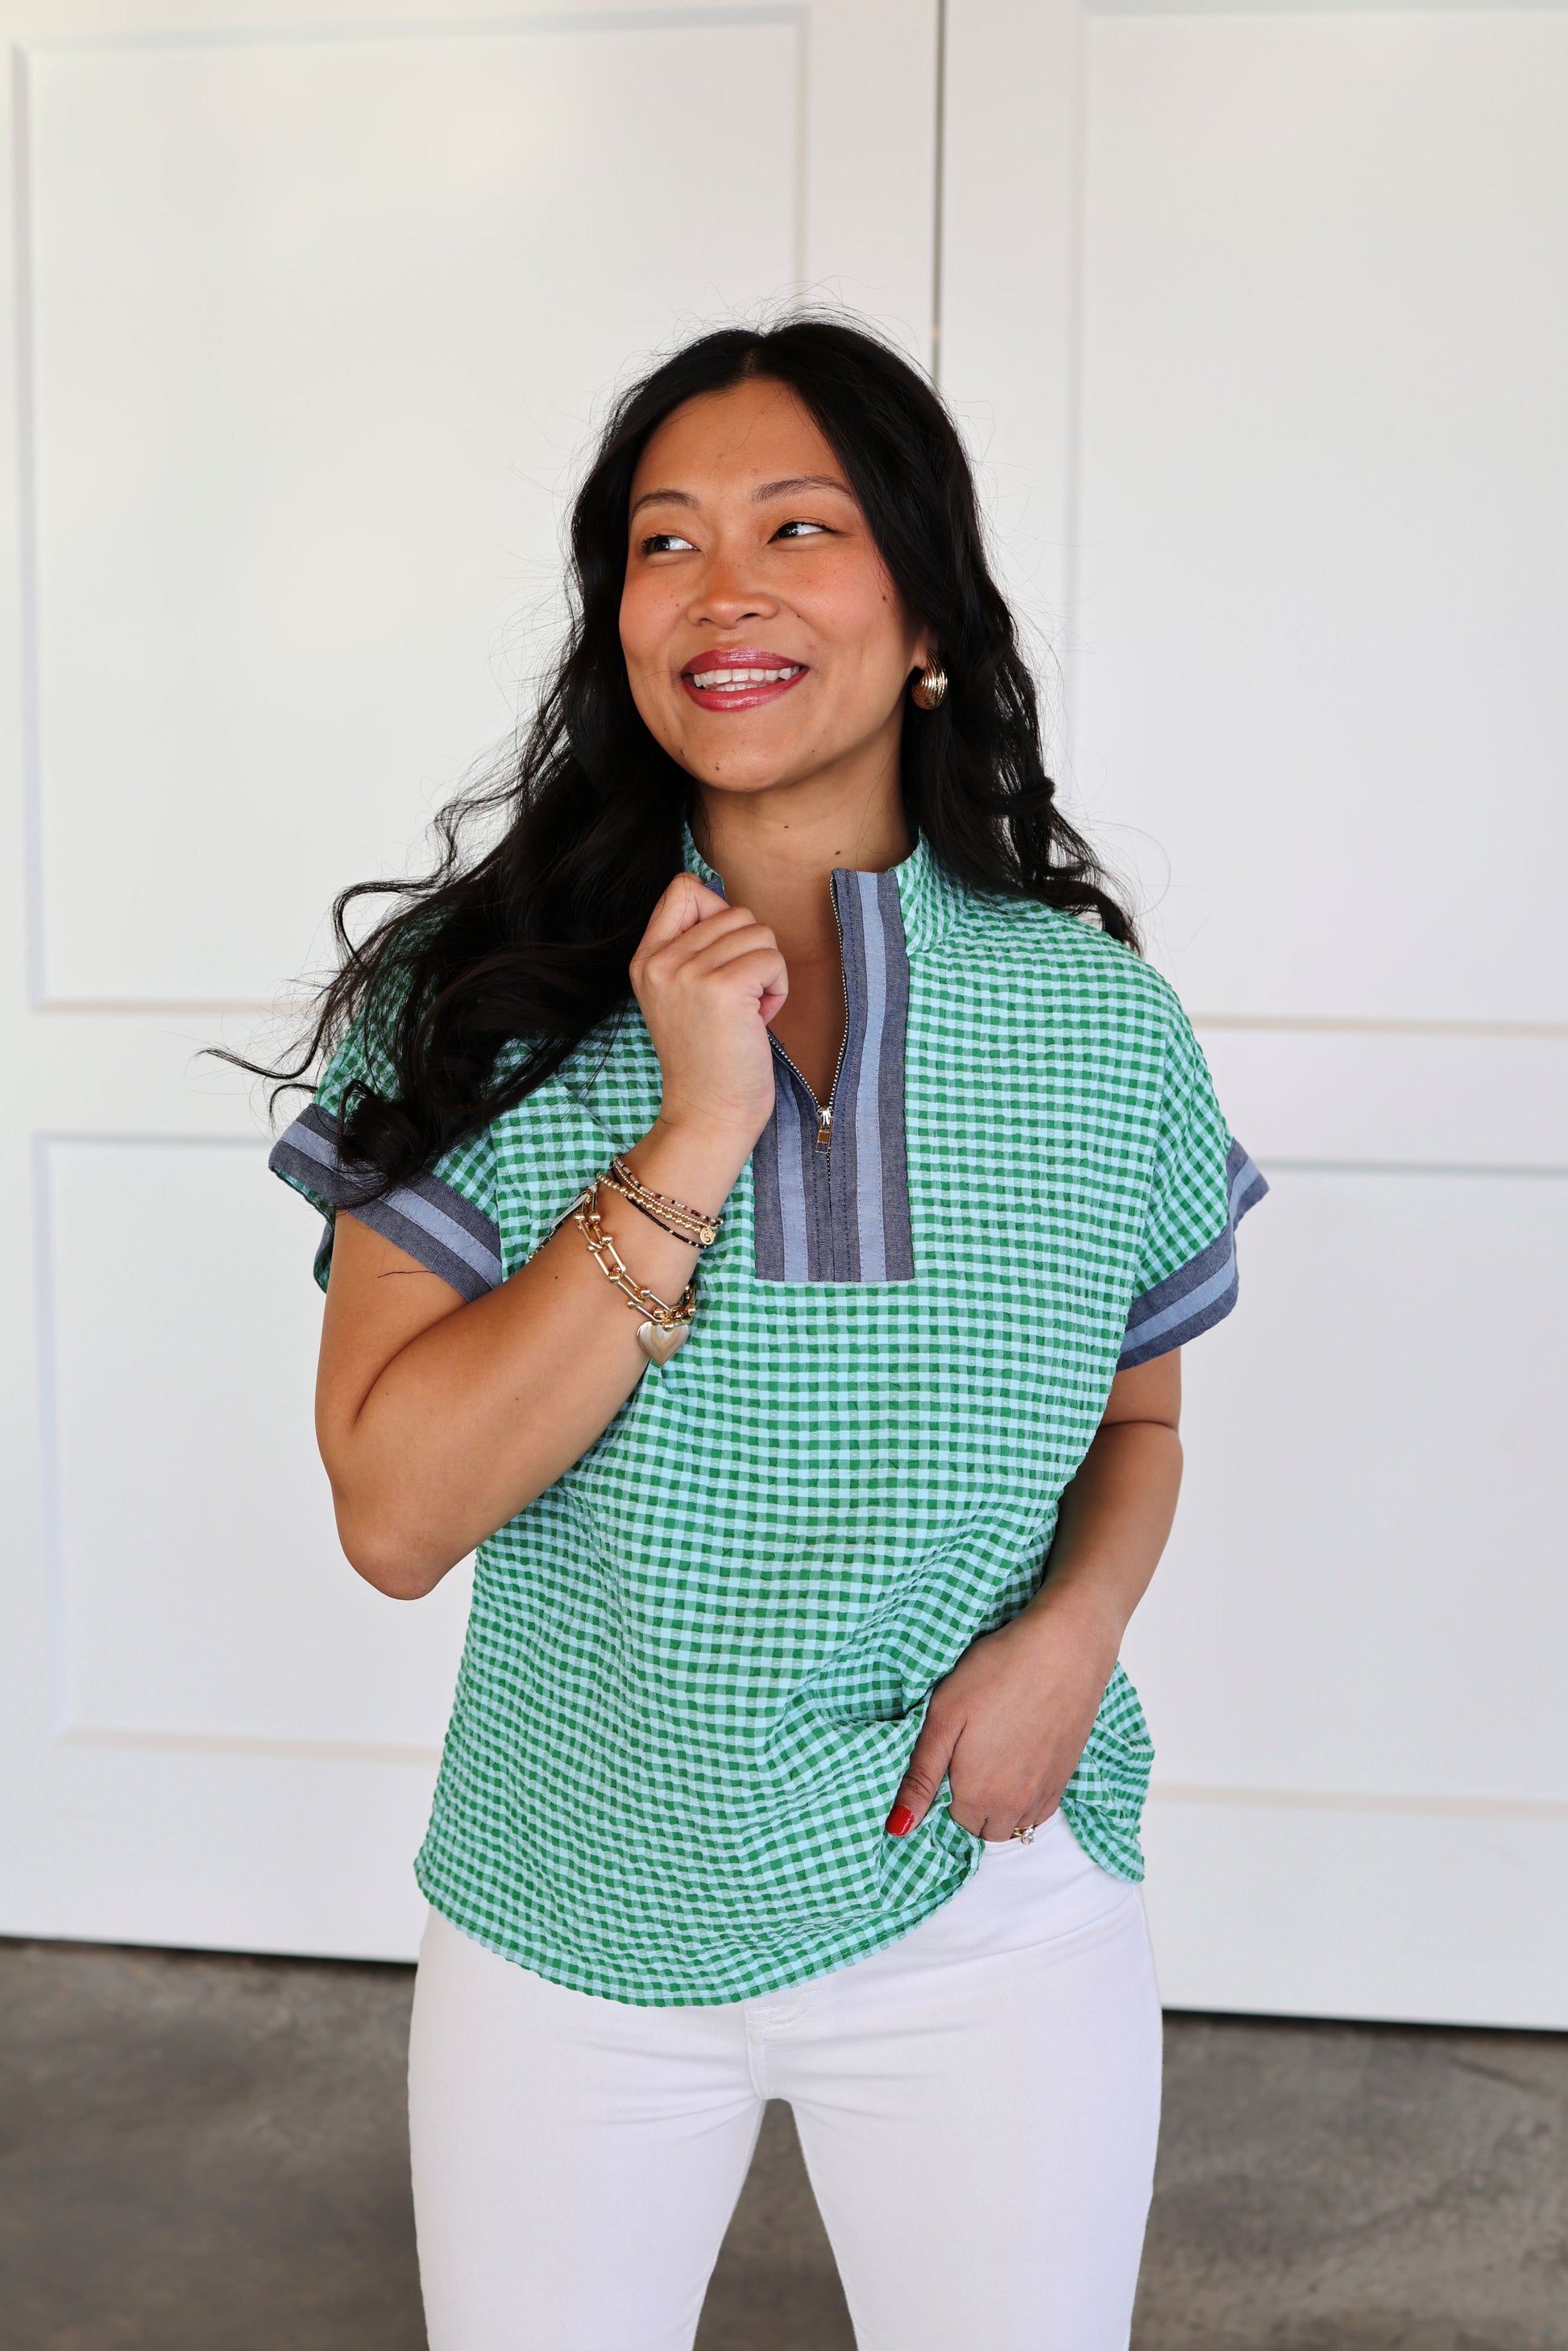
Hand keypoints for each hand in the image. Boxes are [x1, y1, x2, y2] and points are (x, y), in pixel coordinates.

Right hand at [630, 873, 788, 1147]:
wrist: (707, 1112)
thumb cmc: (708, 1058)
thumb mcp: (680, 995)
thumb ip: (693, 949)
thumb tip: (734, 912)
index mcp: (646, 959)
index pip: (683, 888)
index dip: (717, 913)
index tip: (721, 958)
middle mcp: (661, 961)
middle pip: (733, 910)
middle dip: (749, 952)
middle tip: (737, 1000)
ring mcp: (689, 972)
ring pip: (758, 932)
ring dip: (766, 971)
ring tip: (746, 1011)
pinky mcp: (723, 988)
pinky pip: (772, 958)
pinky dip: (777, 988)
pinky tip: (758, 1019)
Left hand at [883, 1598, 1118, 1842]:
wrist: (1063, 1649)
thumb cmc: (996, 1674)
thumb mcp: (943, 1718)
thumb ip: (920, 1777)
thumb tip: (897, 1828)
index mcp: (977, 1794)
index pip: (953, 1822)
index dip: (945, 1795)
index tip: (948, 1761)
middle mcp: (1014, 1805)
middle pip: (985, 1829)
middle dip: (972, 1808)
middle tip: (968, 1760)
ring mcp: (1045, 1792)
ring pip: (1016, 1824)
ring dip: (1001, 1807)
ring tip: (994, 1761)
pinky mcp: (1068, 1775)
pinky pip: (1042, 1811)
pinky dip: (1028, 1800)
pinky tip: (1021, 1764)